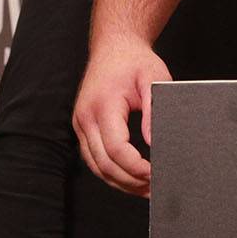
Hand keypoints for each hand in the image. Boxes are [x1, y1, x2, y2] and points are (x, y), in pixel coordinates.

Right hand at [71, 37, 171, 197]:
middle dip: (130, 181)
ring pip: (96, 167)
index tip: (155, 173)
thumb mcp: (153, 79)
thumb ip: (154, 111)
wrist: (114, 47)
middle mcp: (86, 117)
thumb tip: (155, 143)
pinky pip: (94, 159)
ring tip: (146, 189)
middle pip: (104, 164)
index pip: (116, 148)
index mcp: (103, 105)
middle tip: (155, 188)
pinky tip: (131, 178)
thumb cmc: (135, 61)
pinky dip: (111, 172)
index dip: (136, 167)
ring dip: (120, 182)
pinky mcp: (83, 128)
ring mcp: (81, 124)